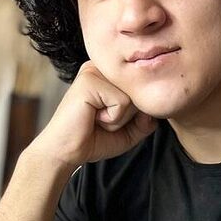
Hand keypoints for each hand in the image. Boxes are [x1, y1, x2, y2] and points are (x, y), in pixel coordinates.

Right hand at [26, 61, 157, 166]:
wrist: (65, 152)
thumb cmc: (93, 139)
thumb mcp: (129, 132)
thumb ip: (146, 121)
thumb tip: (155, 111)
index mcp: (110, 75)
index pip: (142, 90)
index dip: (133, 114)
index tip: (109, 119)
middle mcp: (102, 68)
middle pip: (139, 92)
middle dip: (127, 116)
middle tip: (102, 120)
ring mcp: (94, 71)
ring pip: (132, 97)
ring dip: (120, 119)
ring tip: (97, 119)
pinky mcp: (89, 81)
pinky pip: (122, 102)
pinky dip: (112, 118)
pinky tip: (93, 117)